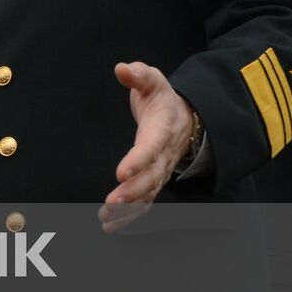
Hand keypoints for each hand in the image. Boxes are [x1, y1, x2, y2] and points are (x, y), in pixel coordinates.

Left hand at [100, 62, 194, 232]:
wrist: (185, 118)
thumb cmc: (162, 98)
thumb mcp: (153, 80)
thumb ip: (139, 75)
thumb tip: (122, 68)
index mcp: (162, 130)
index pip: (151, 147)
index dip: (138, 161)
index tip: (121, 172)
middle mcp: (163, 155)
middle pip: (150, 177)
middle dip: (132, 191)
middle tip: (112, 201)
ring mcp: (160, 170)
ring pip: (148, 194)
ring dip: (128, 208)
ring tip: (107, 217)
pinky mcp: (153, 180)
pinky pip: (144, 201)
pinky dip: (129, 214)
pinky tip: (110, 223)